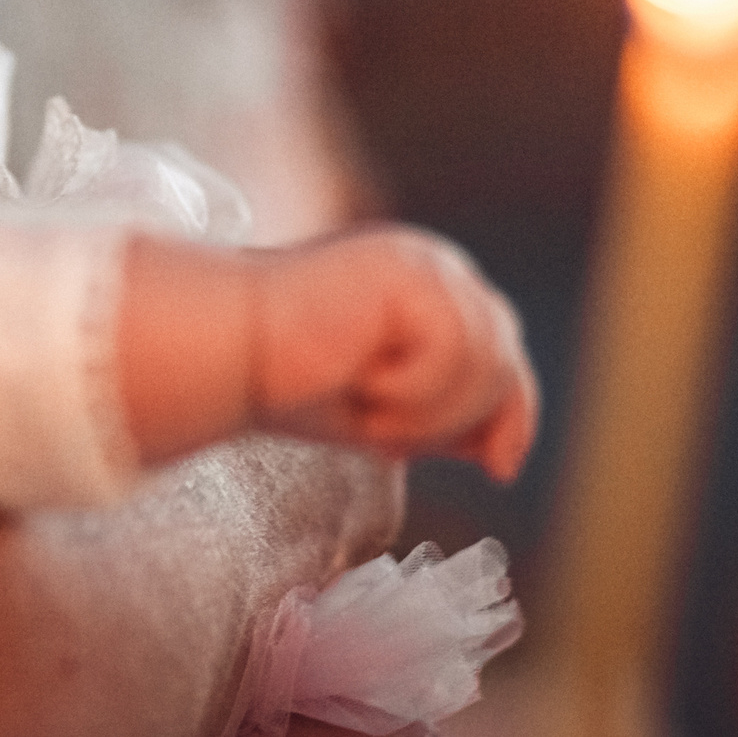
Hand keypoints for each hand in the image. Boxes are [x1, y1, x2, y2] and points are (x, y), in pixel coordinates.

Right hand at [245, 226, 537, 479]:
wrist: (226, 345)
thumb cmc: (286, 376)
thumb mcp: (385, 408)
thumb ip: (444, 417)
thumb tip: (504, 454)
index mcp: (428, 285)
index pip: (499, 351)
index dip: (511, 413)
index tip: (499, 470)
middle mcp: (436, 266)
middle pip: (501, 361)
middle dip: (453, 418)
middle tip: (382, 437)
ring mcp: (427, 266)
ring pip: (482, 368)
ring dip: (423, 411)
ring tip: (363, 405)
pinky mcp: (413, 276)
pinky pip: (449, 358)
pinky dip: (407, 390)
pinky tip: (359, 377)